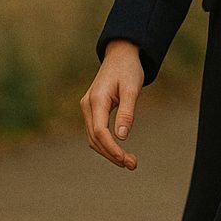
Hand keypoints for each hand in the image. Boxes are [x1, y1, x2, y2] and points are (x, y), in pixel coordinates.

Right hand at [80, 40, 144, 169]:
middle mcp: (87, 105)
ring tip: (129, 161)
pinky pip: (95, 132)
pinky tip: (119, 151)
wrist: (121, 55)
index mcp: (96, 99)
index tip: (126, 160)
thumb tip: (122, 136)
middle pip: (95, 138)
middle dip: (112, 154)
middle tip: (133, 165)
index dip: (112, 148)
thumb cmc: (128, 70)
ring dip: (109, 152)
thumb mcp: (132, 89)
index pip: (99, 131)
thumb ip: (127, 112)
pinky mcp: (92, 110)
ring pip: (93, 138)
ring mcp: (87, 108)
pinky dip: (106, 144)